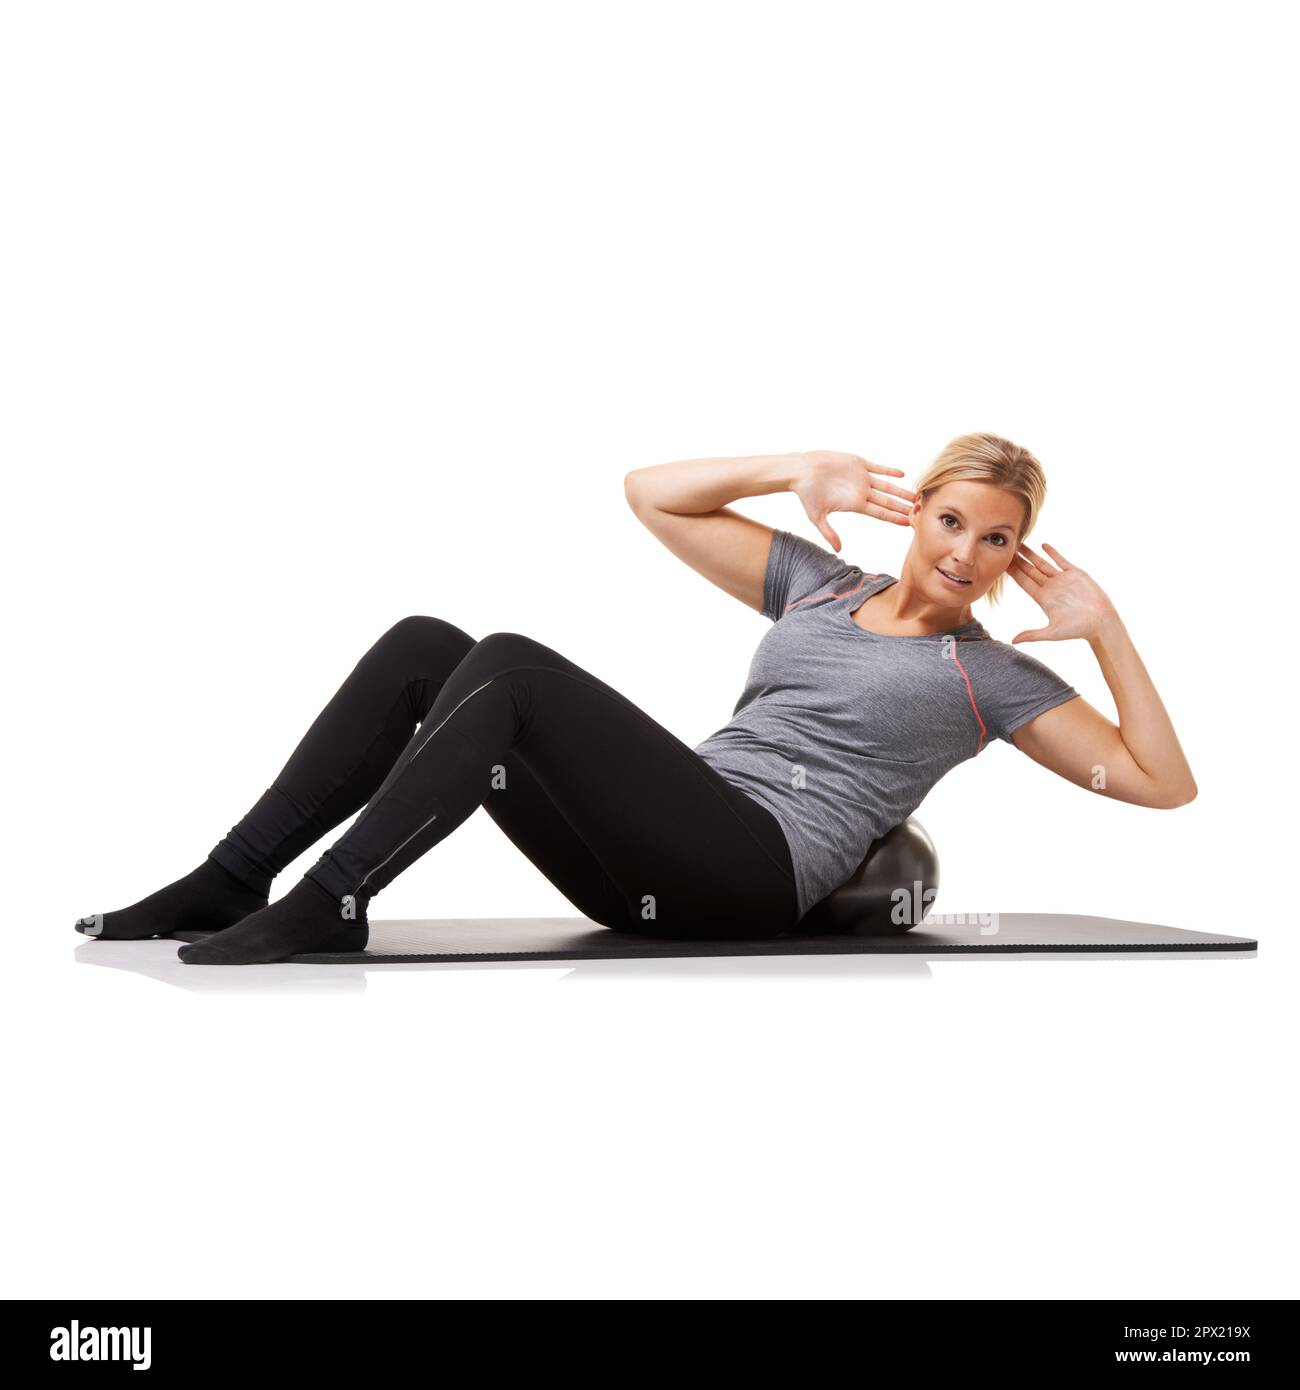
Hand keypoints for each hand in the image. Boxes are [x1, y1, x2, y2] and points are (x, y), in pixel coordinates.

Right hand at [793, 451, 915, 551]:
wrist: (801, 471)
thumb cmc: (806, 494)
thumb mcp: (817, 517)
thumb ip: (829, 533)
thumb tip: (839, 551)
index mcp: (854, 504)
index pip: (880, 513)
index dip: (894, 518)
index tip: (908, 523)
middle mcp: (861, 492)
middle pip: (887, 501)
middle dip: (903, 507)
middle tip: (919, 512)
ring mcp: (861, 477)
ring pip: (886, 485)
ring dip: (901, 490)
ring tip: (915, 495)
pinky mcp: (858, 463)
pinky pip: (878, 467)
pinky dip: (889, 471)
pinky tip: (901, 475)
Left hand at [1007, 542, 1118, 642]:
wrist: (1102, 622)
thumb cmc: (1078, 629)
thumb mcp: (1052, 633)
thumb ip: (1032, 635)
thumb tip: (1012, 642)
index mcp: (1043, 598)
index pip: (1024, 582)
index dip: (1013, 573)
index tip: (1002, 563)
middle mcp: (1051, 587)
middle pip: (1030, 571)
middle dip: (1019, 561)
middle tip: (1007, 548)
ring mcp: (1062, 580)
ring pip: (1043, 564)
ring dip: (1032, 554)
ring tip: (1021, 544)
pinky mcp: (1076, 574)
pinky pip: (1061, 561)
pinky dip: (1053, 553)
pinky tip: (1043, 545)